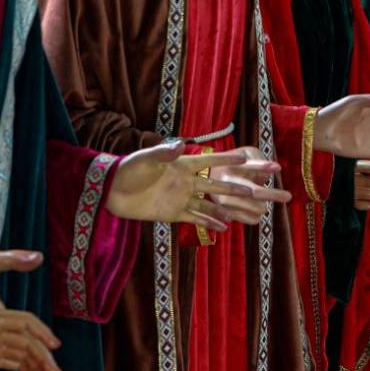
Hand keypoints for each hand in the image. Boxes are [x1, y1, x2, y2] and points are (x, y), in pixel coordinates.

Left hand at [105, 142, 256, 229]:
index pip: (211, 162)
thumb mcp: (145, 158)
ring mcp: (181, 198)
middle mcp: (186, 182)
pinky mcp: (173, 213)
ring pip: (210, 204)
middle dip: (237, 188)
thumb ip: (164, 152)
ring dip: (227, 208)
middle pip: (217, 185)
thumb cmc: (128, 169)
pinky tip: (225, 227)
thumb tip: (180, 143)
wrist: (111, 191)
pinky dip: (210, 222)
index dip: (229, 161)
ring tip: (246, 213)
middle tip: (258, 191)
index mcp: (182, 165)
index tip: (248, 159)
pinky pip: (195, 218)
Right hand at [203, 146, 290, 225]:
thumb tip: (275, 169)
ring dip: (263, 206)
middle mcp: (226, 183)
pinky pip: (252, 219)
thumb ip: (259, 160)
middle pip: (254, 192)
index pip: (250, 166)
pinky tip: (253, 209)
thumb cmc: (234, 163)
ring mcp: (224, 200)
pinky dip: (256, 215)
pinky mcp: (225, 213)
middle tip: (288, 196)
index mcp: (231, 166)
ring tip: (261, 202)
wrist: (208, 177)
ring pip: (256, 208)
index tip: (277, 168)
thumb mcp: (245, 154)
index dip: (263, 166)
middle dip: (273, 194)